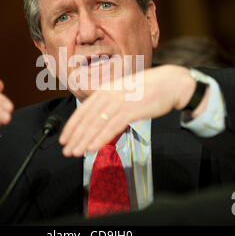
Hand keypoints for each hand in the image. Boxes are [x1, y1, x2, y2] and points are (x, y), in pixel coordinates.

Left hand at [59, 65, 207, 156]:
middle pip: (87, 119)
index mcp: (105, 90)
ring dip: (84, 140)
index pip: (83, 110)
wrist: (170, 82)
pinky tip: (92, 147)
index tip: (64, 138)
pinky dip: (100, 138)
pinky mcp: (131, 109)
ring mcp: (120, 101)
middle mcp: (109, 94)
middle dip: (75, 136)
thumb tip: (98, 118)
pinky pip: (112, 127)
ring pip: (96, 124)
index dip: (71, 126)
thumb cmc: (148, 88)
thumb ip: (110, 102)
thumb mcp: (123, 91)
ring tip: (75, 152)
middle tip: (66, 150)